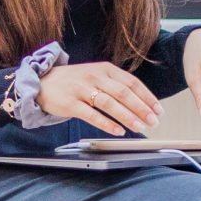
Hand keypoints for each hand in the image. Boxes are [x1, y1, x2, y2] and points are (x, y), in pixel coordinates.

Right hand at [37, 61, 162, 136]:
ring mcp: (81, 89)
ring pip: (109, 104)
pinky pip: (91, 115)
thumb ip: (116, 84)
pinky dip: (107, 124)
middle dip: (142, 108)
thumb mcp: (96, 75)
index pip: (132, 83)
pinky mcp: (70, 104)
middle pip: (124, 93)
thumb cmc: (75, 80)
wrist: (41, 81)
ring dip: (128, 116)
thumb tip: (141, 102)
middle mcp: (95, 77)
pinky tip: (118, 131)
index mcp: (105, 69)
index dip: (147, 97)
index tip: (158, 110)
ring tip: (140, 127)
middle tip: (154, 121)